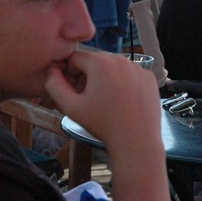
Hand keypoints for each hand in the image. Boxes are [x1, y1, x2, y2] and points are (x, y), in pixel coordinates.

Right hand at [44, 50, 161, 152]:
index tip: (76, 93)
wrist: (136, 142)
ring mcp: (138, 67)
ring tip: (107, 102)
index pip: (75, 58)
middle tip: (91, 100)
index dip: (71, 75)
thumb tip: (52, 69)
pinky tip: (123, 102)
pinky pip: (130, 74)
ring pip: (113, 67)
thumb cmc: (102, 125)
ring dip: (106, 79)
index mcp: (100, 62)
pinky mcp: (149, 77)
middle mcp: (120, 59)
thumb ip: (54, 85)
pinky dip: (124, 83)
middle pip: (95, 61)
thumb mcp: (71, 107)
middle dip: (89, 76)